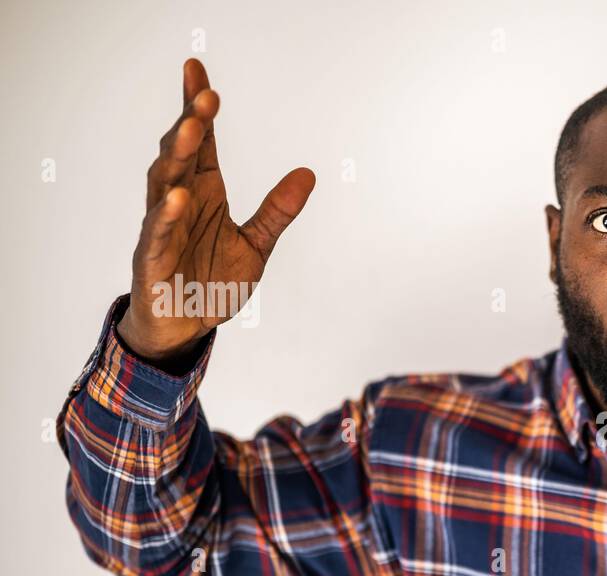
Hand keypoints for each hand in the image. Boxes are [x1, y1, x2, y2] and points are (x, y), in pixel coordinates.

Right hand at [118, 58, 315, 363]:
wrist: (187, 327)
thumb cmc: (212, 282)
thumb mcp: (257, 245)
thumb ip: (278, 211)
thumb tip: (308, 174)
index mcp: (203, 193)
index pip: (202, 143)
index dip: (200, 108)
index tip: (198, 70)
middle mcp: (179, 202)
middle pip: (182, 153)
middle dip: (192, 122)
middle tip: (207, 93)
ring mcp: (162, 228)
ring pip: (164, 183)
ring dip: (178, 155)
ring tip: (194, 128)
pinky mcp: (152, 259)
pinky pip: (158, 233)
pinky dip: (166, 216)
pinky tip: (178, 197)